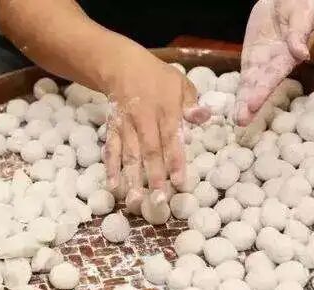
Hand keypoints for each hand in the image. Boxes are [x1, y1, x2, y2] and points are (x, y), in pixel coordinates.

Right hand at [101, 43, 208, 208]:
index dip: (175, 161)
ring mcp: (126, 125)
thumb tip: (203, 117)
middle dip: (154, 176)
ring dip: (132, 178)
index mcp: (166, 109)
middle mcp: (144, 119)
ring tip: (136, 200)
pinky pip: (111, 149)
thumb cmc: (159, 79)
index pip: (172, 138)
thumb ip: (192, 104)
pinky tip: (113, 185)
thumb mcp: (181, 84)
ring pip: (129, 154)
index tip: (179, 182)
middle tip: (159, 199)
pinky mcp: (112, 129)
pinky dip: (111, 167)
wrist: (122, 66)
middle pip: (149, 150)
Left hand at [234, 0, 313, 125]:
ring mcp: (262, 64)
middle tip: (241, 120)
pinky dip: (240, 94)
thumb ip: (298, 33)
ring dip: (244, 103)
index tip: (253, 103)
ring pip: (251, 86)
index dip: (263, 89)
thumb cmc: (299, 7)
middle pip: (261, 86)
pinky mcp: (251, 61)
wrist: (284, 3)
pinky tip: (235, 110)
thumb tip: (302, 54)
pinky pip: (244, 79)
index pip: (274, 74)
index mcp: (288, 55)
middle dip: (251, 103)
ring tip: (238, 120)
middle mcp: (275, 64)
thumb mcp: (301, 15)